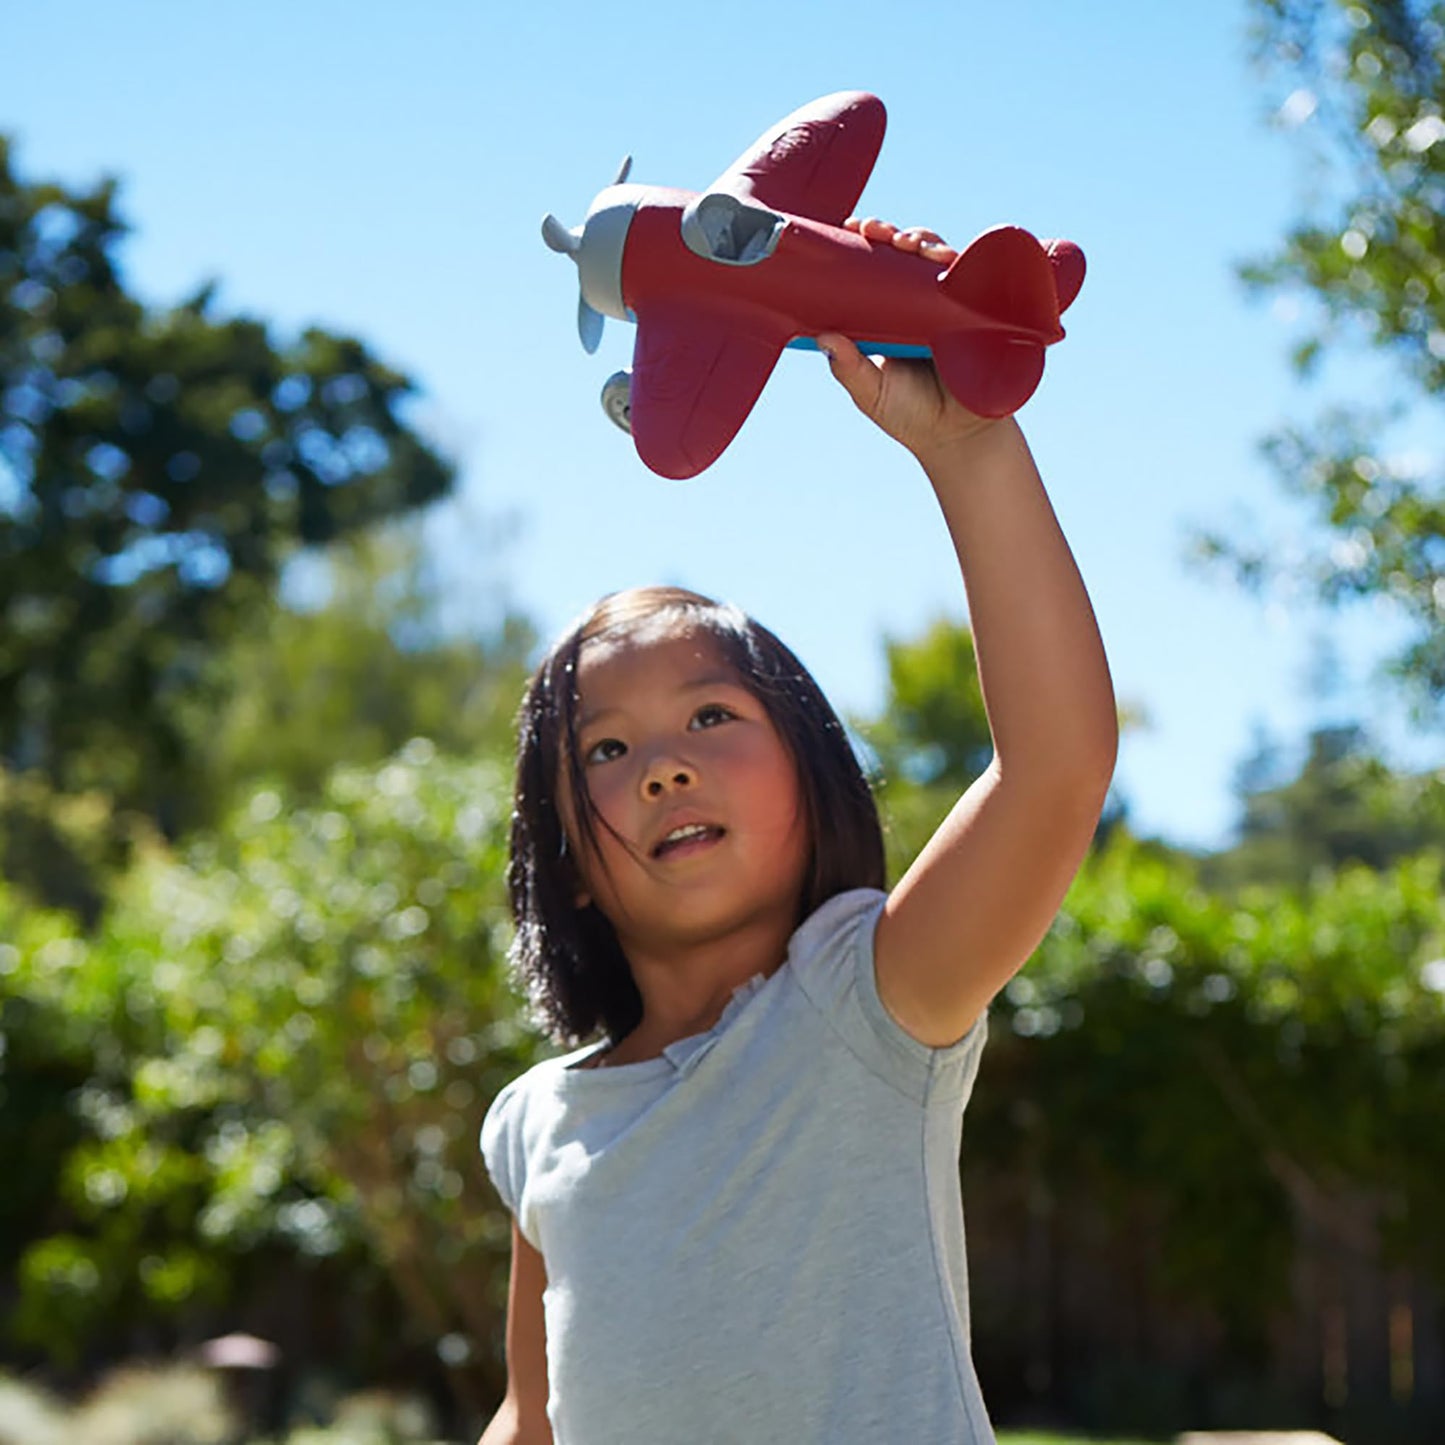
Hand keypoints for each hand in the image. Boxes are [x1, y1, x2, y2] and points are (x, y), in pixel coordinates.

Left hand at [819, 218, 1000, 463]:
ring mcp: (947, 306)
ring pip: (934, 259)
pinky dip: (957, 260)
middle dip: (889, 234)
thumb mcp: (871, 394)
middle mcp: (917, 305)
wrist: (959, 439)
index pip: (872, 273)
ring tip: (906, 243)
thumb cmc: (911, 416)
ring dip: (921, 241)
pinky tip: (942, 257)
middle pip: (903, 256)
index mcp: (886, 317)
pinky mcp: (975, 312)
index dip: (862, 248)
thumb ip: (849, 369)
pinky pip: (969, 278)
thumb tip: (823, 338)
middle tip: (872, 230)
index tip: (848, 230)